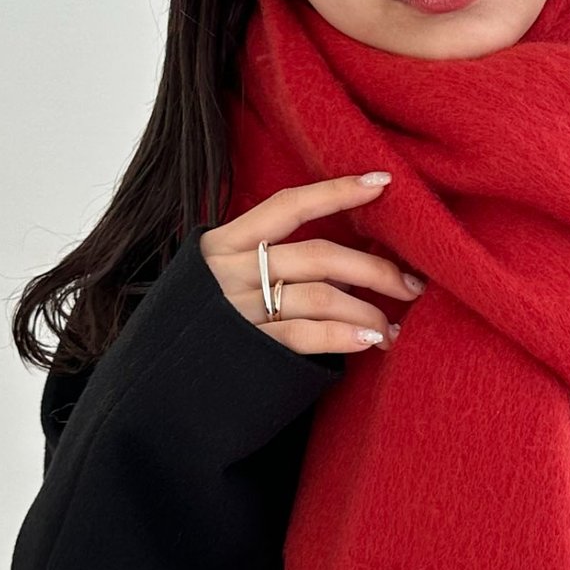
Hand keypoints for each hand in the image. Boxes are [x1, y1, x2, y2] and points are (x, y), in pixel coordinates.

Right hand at [198, 173, 425, 355]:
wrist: (157, 387)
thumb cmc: (203, 327)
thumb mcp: (218, 279)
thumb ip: (266, 262)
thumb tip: (345, 266)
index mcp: (223, 244)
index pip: (289, 206)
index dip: (336, 192)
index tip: (382, 182)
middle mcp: (231, 272)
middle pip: (320, 256)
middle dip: (375, 270)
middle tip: (411, 285)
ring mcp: (240, 312)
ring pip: (322, 298)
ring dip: (368, 312)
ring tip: (392, 328)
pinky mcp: (252, 350)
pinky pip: (308, 336)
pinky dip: (345, 336)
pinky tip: (370, 340)